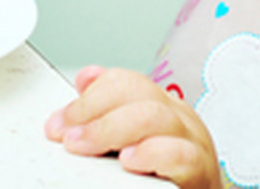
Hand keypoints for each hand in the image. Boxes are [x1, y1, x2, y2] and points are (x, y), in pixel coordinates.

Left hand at [46, 66, 220, 188]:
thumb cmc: (166, 179)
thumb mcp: (134, 141)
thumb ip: (109, 114)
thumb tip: (84, 80)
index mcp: (161, 106)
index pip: (123, 81)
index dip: (86, 97)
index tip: (59, 123)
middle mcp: (178, 117)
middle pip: (135, 90)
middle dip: (92, 109)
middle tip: (67, 136)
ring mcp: (193, 140)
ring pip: (153, 115)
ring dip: (110, 129)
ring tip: (85, 146)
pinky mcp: (201, 170)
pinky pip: (179, 153)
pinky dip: (150, 154)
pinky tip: (129, 161)